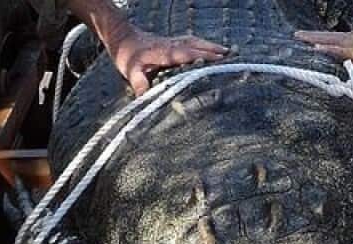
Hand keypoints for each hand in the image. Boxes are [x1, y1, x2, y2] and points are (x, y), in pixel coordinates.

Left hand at [102, 24, 226, 95]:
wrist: (121, 37)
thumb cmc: (126, 55)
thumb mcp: (130, 71)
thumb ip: (139, 83)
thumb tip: (146, 98)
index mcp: (164, 52)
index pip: (187, 54)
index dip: (202, 56)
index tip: (218, 59)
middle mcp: (171, 45)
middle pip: (196, 46)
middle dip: (213, 50)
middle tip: (232, 56)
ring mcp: (173, 42)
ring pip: (196, 42)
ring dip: (211, 46)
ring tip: (228, 52)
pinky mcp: (173, 42)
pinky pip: (192, 42)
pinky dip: (204, 45)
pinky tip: (211, 49)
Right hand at [295, 0, 352, 78]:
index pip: (339, 50)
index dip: (328, 49)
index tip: (316, 48)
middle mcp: (347, 41)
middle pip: (326, 38)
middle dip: (310, 38)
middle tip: (296, 36)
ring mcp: (346, 36)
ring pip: (326, 35)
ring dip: (312, 35)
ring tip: (298, 34)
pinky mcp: (347, 34)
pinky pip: (330, 35)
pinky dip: (320, 35)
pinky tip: (313, 37)